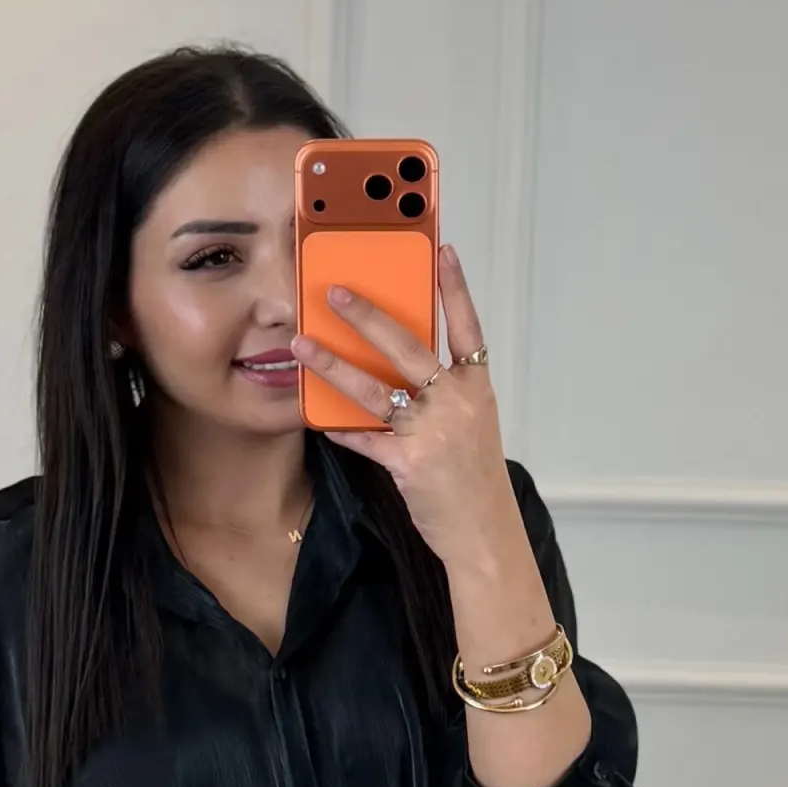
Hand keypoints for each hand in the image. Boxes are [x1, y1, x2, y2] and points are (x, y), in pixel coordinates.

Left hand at [294, 239, 518, 570]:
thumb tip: (401, 367)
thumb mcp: (472, 425)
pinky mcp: (410, 464)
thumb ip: (443, 393)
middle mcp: (457, 403)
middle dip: (368, 316)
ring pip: (376, 389)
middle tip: (334, 292)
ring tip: (301, 344)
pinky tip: (317, 419)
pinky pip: (365, 439)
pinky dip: (341, 428)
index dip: (456, 288)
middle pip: (409, 348)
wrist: (486, 535)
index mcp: (476, 388)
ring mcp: (433, 432)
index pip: (468, 327)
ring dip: (334, 365)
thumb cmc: (476, 479)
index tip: (442, 251)